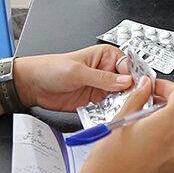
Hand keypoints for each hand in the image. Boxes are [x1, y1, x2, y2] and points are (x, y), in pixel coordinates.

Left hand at [8, 45, 134, 113]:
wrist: (33, 85)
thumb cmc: (51, 69)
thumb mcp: (78, 72)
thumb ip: (102, 78)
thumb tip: (125, 81)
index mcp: (106, 56)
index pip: (129, 66)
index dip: (136, 78)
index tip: (139, 89)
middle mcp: (107, 71)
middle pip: (129, 84)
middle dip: (131, 94)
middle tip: (133, 103)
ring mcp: (102, 87)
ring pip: (121, 98)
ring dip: (122, 105)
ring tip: (123, 111)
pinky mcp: (96, 101)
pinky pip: (110, 109)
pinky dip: (112, 113)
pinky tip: (112, 116)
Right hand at [71, 78, 173, 172]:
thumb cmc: (108, 160)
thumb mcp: (121, 119)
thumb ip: (138, 98)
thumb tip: (145, 86)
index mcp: (168, 125)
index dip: (168, 87)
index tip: (156, 89)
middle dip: (165, 105)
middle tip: (145, 105)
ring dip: (164, 123)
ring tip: (140, 126)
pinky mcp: (171, 171)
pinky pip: (173, 149)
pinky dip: (163, 141)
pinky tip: (143, 144)